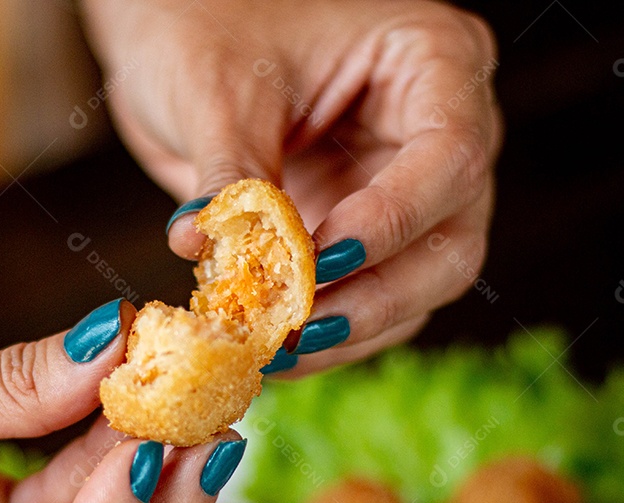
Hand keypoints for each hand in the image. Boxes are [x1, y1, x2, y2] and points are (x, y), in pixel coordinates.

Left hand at [82, 0, 499, 373]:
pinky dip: (326, 331)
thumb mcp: (216, 91)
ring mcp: (406, 191)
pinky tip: (275, 348)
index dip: (391, 219)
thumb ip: (230, 177)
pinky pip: (369, 301)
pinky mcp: (364, 236)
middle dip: (374, 296)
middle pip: (450, 242)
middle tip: (297, 327)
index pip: (450, 154)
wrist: (173, 35)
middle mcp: (437, 131)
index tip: (320, 261)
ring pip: (419, 288)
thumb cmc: (204, 23)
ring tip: (275, 349)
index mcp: (431, 60)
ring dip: (349, 328)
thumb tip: (208, 251)